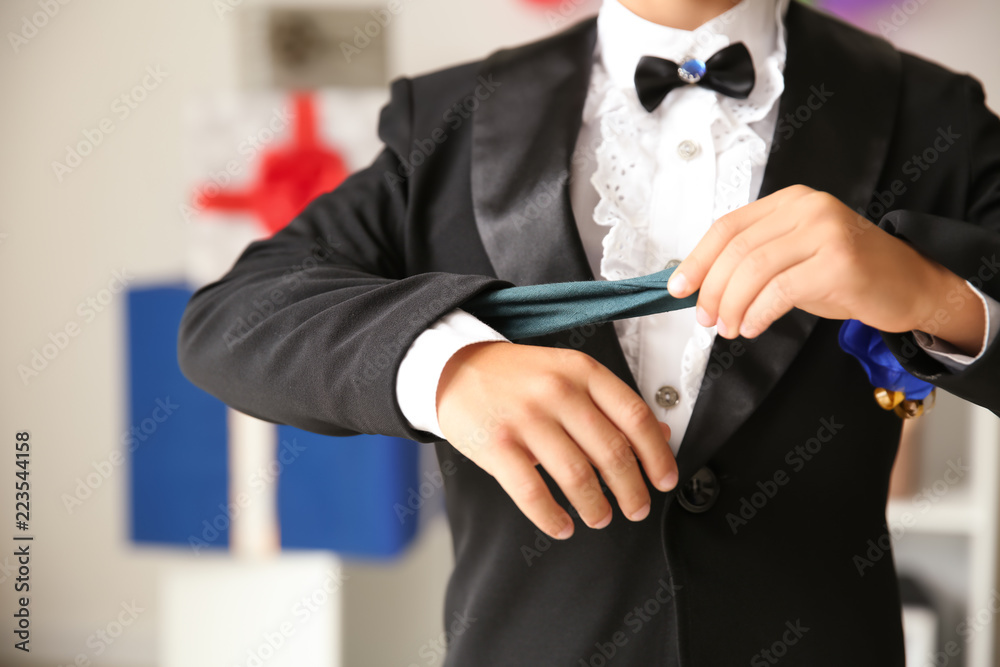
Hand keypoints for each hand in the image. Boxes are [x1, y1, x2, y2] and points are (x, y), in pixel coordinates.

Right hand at [436, 341, 677, 539]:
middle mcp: (557, 391)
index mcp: (581, 371)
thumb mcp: (568, 374)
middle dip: (631, 490)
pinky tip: (562, 525)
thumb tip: (659, 437)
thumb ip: (612, 404)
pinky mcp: (496, 444)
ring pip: (576, 476)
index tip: (665, 480)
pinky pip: (532, 492)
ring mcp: (525, 418)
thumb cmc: (516, 376)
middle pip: (611, 451)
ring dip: (596, 507)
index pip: (634, 416)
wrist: (453, 367)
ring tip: (601, 517)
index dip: (657, 455)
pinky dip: (552, 517)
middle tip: (637, 508)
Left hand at [667, 185, 985, 353]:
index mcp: (790, 202)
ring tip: (728, 329)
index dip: (697, 260)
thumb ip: (754, 261)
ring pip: (754, 270)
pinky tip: (752, 327)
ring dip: (732, 306)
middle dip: (712, 290)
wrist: (911, 284)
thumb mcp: (794, 257)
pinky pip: (781, 291)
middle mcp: (808, 208)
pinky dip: (758, 313)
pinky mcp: (840, 263)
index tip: (677, 289)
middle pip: (737, 249)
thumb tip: (700, 285)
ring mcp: (827, 232)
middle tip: (706, 319)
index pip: (728, 227)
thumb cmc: (846, 274)